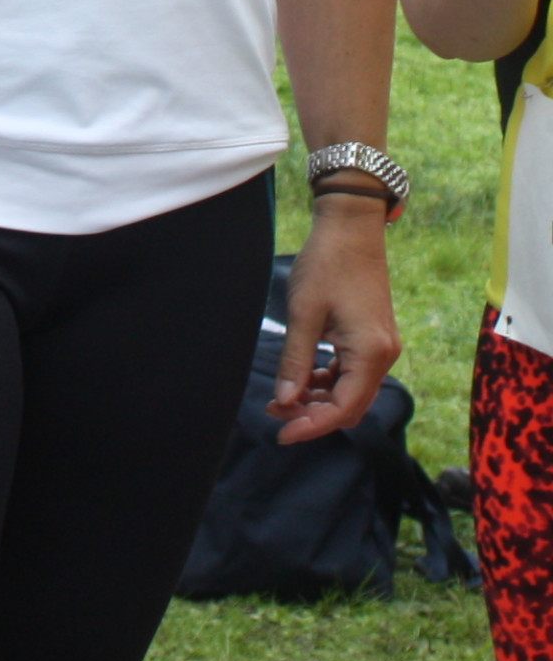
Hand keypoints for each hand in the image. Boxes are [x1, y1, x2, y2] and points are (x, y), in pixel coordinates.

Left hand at [267, 196, 399, 445]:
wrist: (351, 227)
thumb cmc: (326, 264)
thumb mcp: (304, 314)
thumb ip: (295, 362)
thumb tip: (284, 403)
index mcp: (371, 353)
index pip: (343, 409)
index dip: (311, 426)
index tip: (280, 433)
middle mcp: (384, 356)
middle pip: (351, 406)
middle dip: (314, 415)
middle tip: (276, 413)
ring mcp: (382, 347)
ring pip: (352, 392)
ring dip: (320, 399)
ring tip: (283, 396)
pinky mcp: (374, 338)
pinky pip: (354, 373)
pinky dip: (329, 381)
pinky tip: (304, 378)